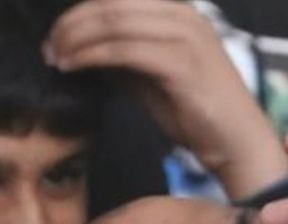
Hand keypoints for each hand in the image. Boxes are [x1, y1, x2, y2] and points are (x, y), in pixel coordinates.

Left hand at [44, 0, 287, 198]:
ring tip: (55, 59)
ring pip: (114, 23)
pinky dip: (91, 56)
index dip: (79, 14)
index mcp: (179, 14)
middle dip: (72, 24)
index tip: (55, 37)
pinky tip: (74, 68)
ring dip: (76, 40)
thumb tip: (81, 47)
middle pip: (111, 4)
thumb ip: (125, 58)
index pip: (116, 0)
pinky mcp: (183, 63)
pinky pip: (124, 50)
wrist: (240, 146)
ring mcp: (186, 37)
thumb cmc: (198, 116)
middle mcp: (185, 17)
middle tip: (48, 48)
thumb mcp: (154, 78)